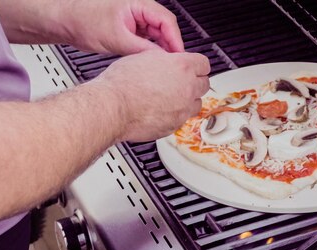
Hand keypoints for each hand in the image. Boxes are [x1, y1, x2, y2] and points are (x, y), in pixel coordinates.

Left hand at [64, 0, 183, 54]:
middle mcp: (139, 9)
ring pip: (156, 35)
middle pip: (164, 28)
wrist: (63, 22)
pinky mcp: (129, 29)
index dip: (175, 41)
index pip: (167, 21)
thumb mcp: (117, 39)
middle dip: (169, 46)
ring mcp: (134, 19)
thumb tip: (161, 59)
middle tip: (171, 65)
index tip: (179, 57)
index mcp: (139, 4)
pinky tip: (148, 61)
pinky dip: (149, 50)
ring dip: (159, 49)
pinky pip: (146, 40)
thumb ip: (143, 50)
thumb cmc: (82, 20)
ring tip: (160, 65)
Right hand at [92, 50, 209, 141]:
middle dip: (194, 82)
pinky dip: (175, 115)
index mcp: (182, 67)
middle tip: (182, 82)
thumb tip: (168, 60)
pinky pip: (182, 119)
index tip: (193, 67)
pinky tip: (161, 110)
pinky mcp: (175, 125)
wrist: (112, 107)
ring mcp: (183, 109)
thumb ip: (164, 59)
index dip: (196, 65)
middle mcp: (187, 89)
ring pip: (197, 104)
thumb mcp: (143, 57)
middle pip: (204, 84)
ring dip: (188, 100)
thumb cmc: (122, 83)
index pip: (204, 64)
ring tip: (171, 98)